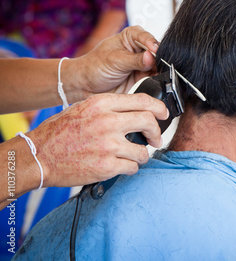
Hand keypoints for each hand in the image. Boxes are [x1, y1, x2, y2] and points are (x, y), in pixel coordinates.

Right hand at [27, 93, 168, 187]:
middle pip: (148, 121)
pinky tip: (120, 165)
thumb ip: (109, 108)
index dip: (158, 107)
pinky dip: (130, 168)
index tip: (163, 114)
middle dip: (157, 132)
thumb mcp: (83, 108)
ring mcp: (108, 145)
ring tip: (132, 156)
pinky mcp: (107, 166)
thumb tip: (136, 110)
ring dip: (141, 154)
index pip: (142, 100)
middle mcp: (107, 122)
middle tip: (155, 139)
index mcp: (101, 104)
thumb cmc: (59, 132)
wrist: (38, 156)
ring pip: (143, 150)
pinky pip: (133, 167)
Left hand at [67, 26, 159, 101]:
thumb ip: (135, 60)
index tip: (154, 52)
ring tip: (153, 76)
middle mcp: (139, 49)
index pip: (147, 37)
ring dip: (158, 72)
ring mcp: (143, 65)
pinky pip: (155, 79)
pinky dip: (156, 82)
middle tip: (155, 66)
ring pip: (159, 67)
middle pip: (157, 52)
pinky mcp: (144, 78)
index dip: (152, 44)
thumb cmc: (94, 67)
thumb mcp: (115, 61)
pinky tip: (152, 82)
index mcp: (131, 37)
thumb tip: (152, 57)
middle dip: (158, 60)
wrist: (86, 86)